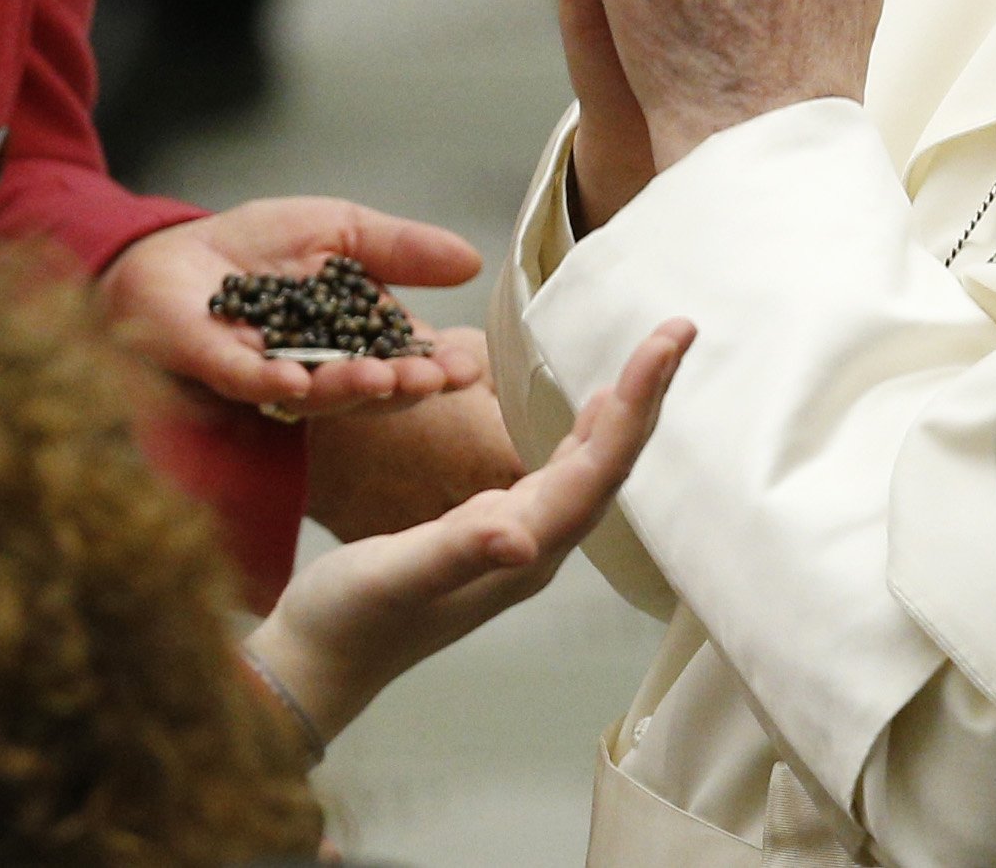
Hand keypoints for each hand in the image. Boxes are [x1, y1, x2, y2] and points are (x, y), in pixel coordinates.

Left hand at [98, 197, 487, 417]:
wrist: (169, 251)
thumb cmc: (254, 246)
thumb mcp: (339, 229)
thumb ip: (399, 249)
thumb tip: (472, 260)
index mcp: (354, 338)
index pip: (405, 357)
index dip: (436, 365)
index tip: (466, 365)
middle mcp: (318, 368)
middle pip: (369, 387)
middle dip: (403, 384)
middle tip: (433, 378)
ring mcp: (269, 374)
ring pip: (316, 394)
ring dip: (351, 389)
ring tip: (382, 378)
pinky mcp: (217, 368)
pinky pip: (248, 383)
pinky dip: (275, 384)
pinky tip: (299, 384)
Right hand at [246, 318, 692, 741]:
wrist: (318, 665)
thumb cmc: (349, 621)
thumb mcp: (395, 577)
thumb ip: (456, 552)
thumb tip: (524, 538)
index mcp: (521, 549)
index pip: (598, 470)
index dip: (636, 406)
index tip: (667, 344)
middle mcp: (531, 547)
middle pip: (606, 467)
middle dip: (643, 399)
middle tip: (676, 331)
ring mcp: (513, 543)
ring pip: (587, 471)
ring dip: (620, 417)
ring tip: (649, 361)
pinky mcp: (489, 535)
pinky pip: (556, 478)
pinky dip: (580, 439)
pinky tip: (586, 416)